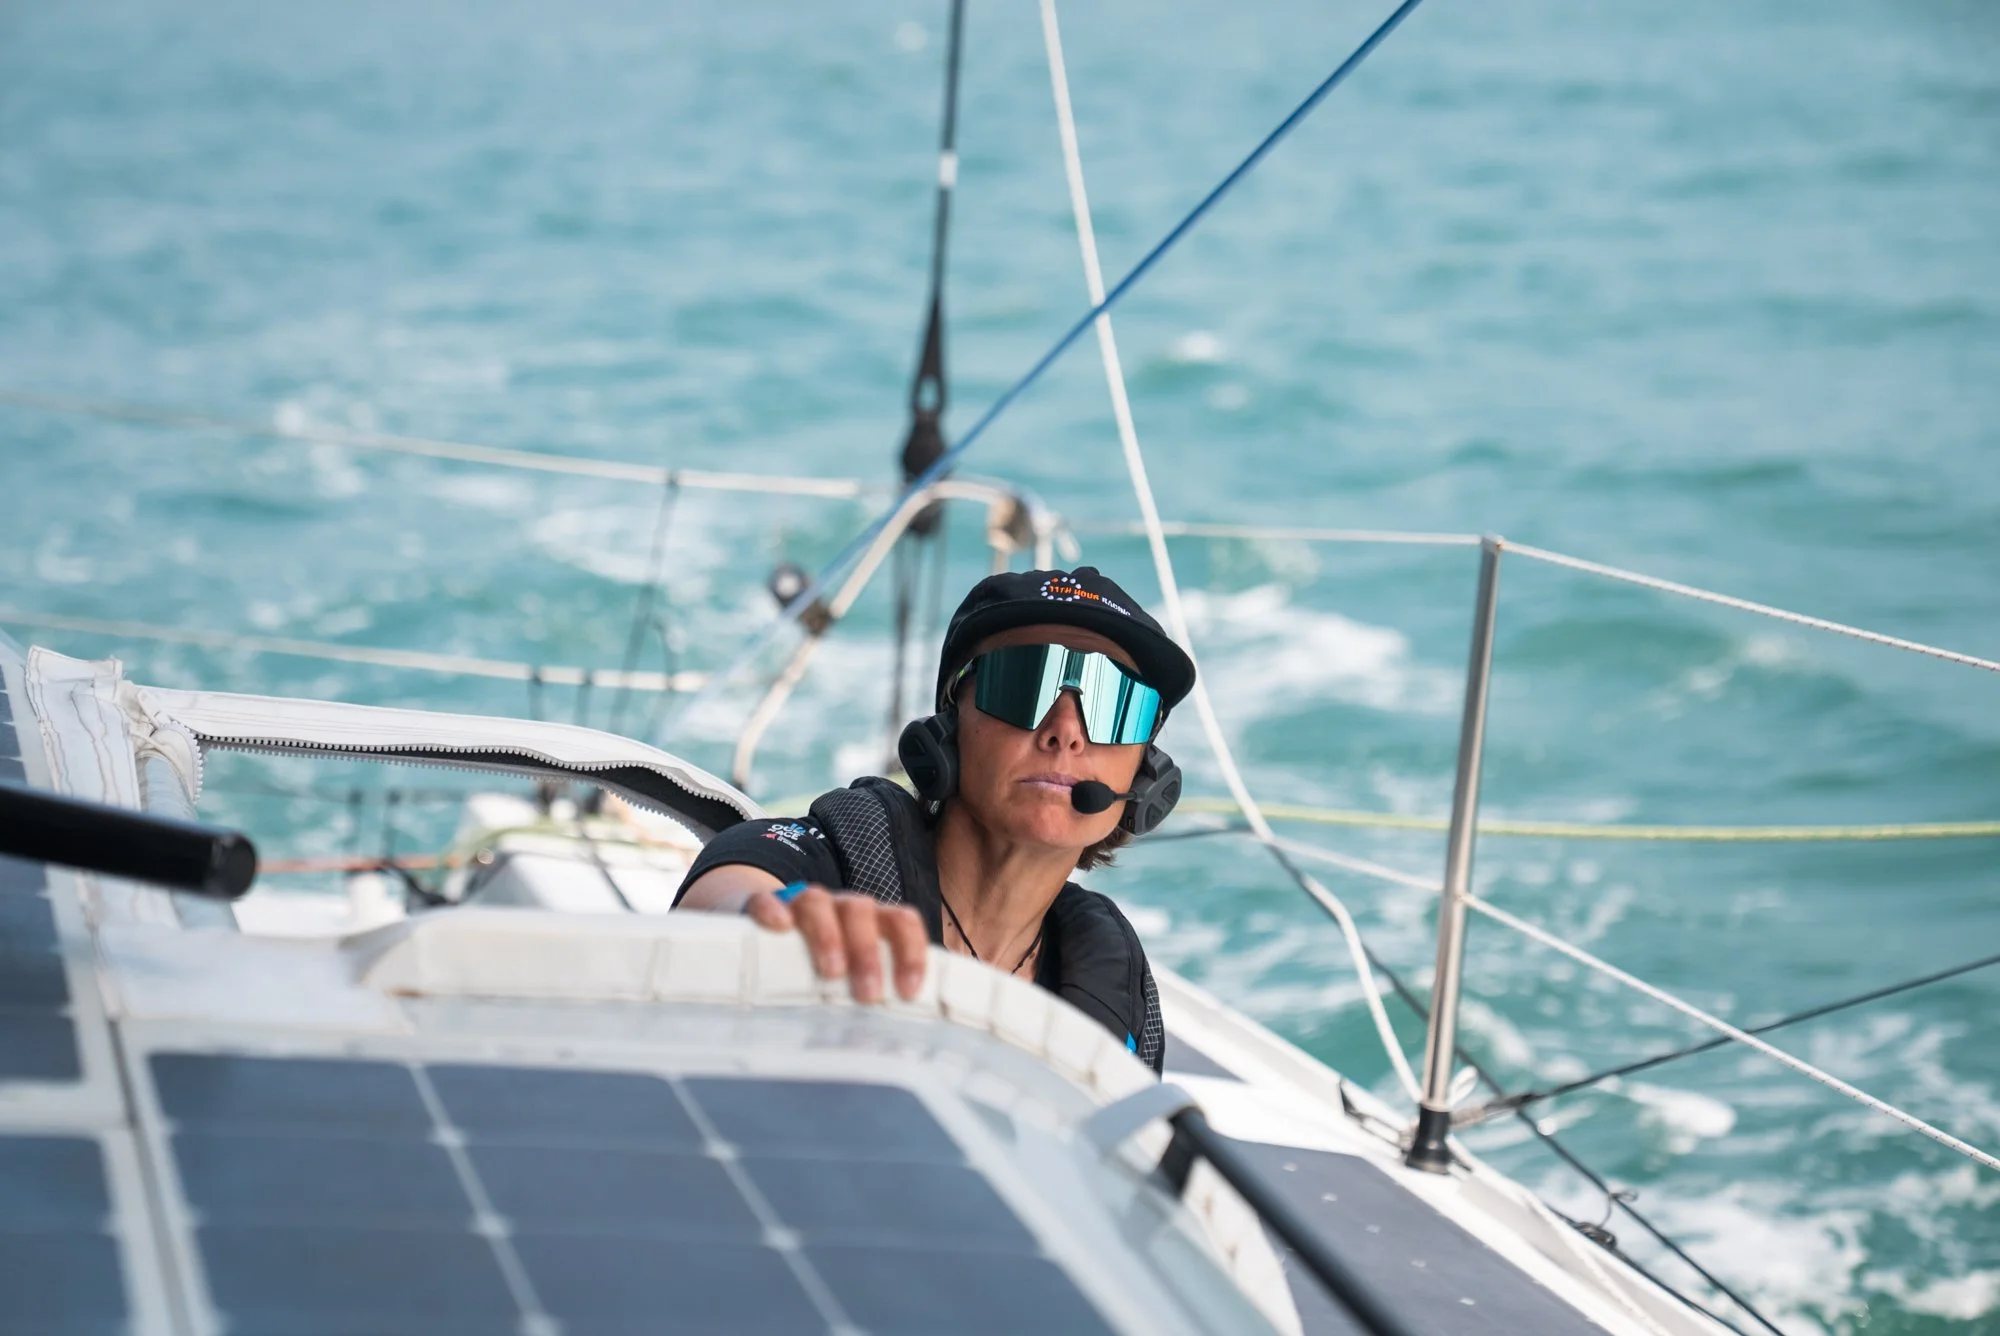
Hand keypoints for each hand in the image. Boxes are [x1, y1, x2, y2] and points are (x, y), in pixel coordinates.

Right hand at [743, 885, 927, 1003]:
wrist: (767, 920)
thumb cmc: (818, 957)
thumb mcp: (848, 974)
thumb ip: (867, 993)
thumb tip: (886, 1043)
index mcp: (869, 922)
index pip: (902, 922)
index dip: (911, 953)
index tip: (908, 992)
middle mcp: (839, 908)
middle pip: (861, 911)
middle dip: (868, 953)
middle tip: (868, 995)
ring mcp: (800, 904)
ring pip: (817, 902)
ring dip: (828, 936)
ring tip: (831, 972)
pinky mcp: (761, 905)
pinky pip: (766, 900)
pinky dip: (773, 911)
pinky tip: (779, 926)